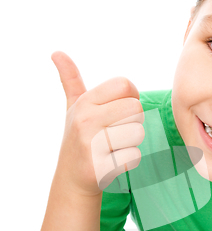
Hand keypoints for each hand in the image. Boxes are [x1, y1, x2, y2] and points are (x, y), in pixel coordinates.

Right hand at [51, 51, 144, 195]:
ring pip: (137, 133)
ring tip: (113, 146)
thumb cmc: (80, 137)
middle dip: (133, 121)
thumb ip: (70, 79)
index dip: (131, 97)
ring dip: (131, 142)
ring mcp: (91, 144)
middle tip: (116, 131)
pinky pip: (134, 156)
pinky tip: (113, 161)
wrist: (72, 178)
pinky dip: (129, 160)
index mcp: (85, 102)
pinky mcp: (100, 167)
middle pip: (135, 109)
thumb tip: (56, 52)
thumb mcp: (73, 107)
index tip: (120, 110)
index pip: (125, 85)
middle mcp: (86, 120)